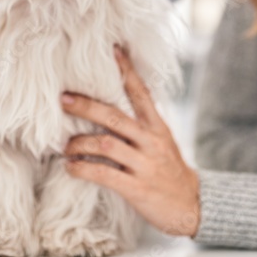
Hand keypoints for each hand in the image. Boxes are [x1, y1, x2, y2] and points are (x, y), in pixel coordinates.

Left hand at [60, 46, 200, 237]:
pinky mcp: (137, 188)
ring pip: (105, 144)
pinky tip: (70, 167)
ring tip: (65, 146)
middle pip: (114, 117)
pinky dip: (82, 169)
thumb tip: (112, 106)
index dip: (127, 70)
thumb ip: (142, 125)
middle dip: (86, 106)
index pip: (141, 92)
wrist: (192, 205)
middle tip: (64, 100)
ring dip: (79, 143)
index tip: (113, 50)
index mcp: (157, 127)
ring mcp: (144, 165)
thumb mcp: (162, 142)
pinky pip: (103, 174)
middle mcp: (151, 142)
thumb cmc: (169, 171)